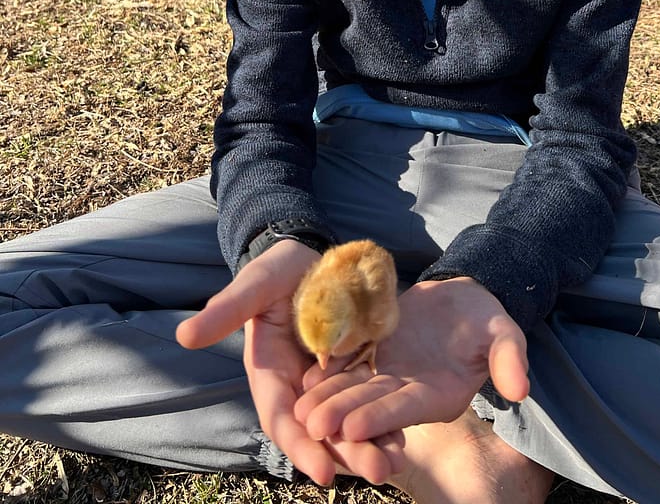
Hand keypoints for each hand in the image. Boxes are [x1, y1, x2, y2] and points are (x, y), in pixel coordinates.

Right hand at [176, 240, 403, 485]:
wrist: (307, 254)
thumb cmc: (275, 270)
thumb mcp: (255, 284)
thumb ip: (228, 310)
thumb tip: (184, 335)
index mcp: (269, 373)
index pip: (283, 419)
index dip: (301, 447)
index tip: (324, 473)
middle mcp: (299, 384)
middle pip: (320, 430)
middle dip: (346, 454)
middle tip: (379, 472)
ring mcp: (329, 378)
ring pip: (346, 421)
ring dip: (369, 443)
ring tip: (397, 460)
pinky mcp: (354, 366)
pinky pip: (368, 398)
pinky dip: (383, 418)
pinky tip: (405, 432)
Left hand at [295, 277, 528, 443]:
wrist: (464, 297)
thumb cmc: (487, 319)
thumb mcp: (504, 333)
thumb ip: (509, 358)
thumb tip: (520, 388)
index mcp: (438, 394)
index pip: (406, 408)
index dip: (379, 418)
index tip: (352, 428)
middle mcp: (409, 389)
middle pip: (371, 403)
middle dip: (341, 414)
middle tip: (311, 424)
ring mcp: (389, 372)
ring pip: (354, 388)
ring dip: (328, 398)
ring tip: (299, 409)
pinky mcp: (374, 352)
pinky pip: (348, 362)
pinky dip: (328, 370)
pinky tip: (305, 377)